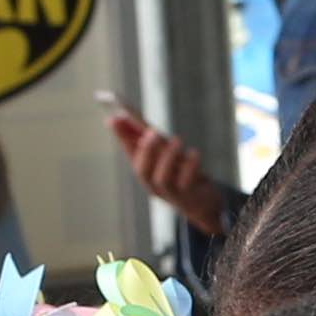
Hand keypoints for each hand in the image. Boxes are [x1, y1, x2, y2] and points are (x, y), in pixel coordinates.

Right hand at [104, 107, 229, 237]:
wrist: (202, 202)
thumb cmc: (180, 173)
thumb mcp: (164, 152)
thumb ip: (146, 135)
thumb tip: (123, 112)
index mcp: (146, 171)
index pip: (130, 152)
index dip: (122, 136)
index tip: (114, 118)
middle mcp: (154, 184)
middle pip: (142, 171)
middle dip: (145, 151)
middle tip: (151, 132)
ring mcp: (171, 192)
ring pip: (162, 179)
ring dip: (167, 158)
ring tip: (176, 139)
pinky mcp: (189, 196)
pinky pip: (187, 184)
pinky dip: (190, 167)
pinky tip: (194, 153)